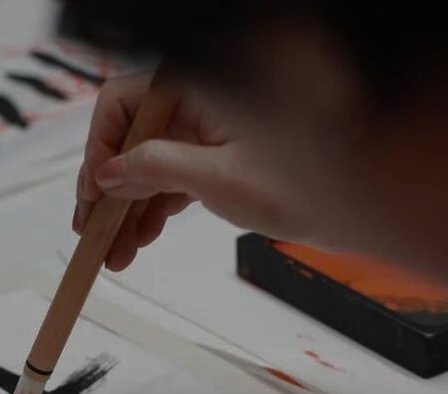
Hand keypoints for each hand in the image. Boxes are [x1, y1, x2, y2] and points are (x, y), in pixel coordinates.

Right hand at [75, 72, 330, 270]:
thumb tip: (109, 173)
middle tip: (91, 230)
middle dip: (108, 188)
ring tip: (114, 252)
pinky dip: (153, 208)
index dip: (100, 147)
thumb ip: (157, 169)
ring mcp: (205, 130)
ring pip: (146, 163)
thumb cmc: (307, 181)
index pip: (123, 102)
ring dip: (126, 207)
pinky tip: (138, 240)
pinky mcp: (215, 156)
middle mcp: (197, 103)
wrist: (356, 205)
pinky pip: (170, 176)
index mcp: (197, 87)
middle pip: (129, 137)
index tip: (93, 191)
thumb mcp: (220, 178)